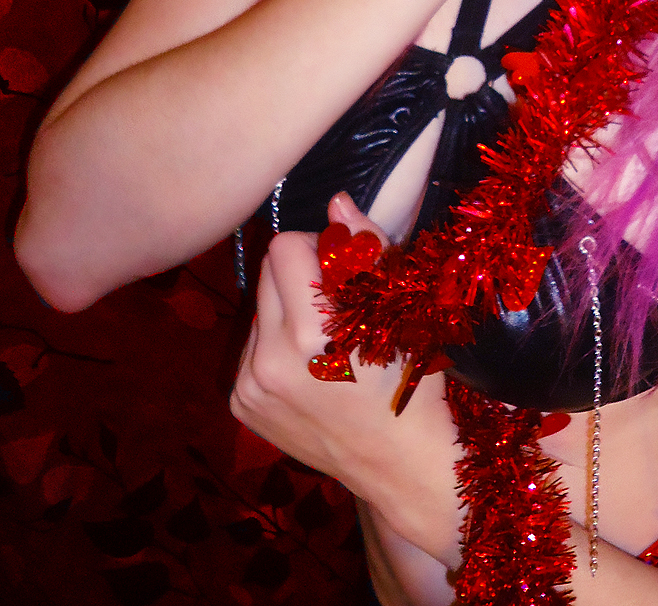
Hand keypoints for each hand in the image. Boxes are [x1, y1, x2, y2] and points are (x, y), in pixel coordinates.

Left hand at [231, 193, 463, 566]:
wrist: (399, 462)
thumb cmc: (411, 379)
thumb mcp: (400, 307)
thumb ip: (366, 248)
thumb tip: (335, 201)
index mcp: (311, 331)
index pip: (285, 245)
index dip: (319, 249)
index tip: (345, 272)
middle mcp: (269, 359)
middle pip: (267, 271)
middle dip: (300, 275)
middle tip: (337, 305)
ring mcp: (250, 385)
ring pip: (258, 307)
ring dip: (286, 311)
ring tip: (324, 342)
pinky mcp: (241, 404)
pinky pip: (250, 346)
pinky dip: (276, 346)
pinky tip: (309, 370)